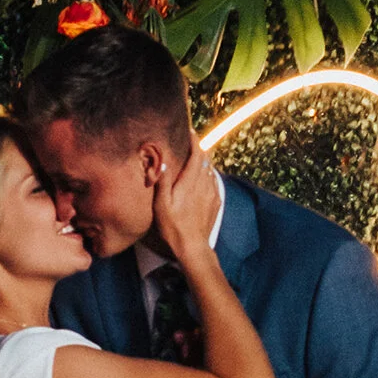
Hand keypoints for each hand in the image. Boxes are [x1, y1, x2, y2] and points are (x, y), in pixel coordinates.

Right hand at [149, 143, 221, 269]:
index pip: (197, 155)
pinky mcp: (216, 202)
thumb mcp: (162, 205)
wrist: (193, 246)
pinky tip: (203, 178)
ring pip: (210, 170)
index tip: (190, 131)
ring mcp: (212, 193)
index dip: (194, 141)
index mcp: (191, 182)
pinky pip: (213, 182)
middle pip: (205, 160)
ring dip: (203, 162)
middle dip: (198, 149)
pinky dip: (208, 175)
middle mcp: (204, 184)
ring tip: (195, 159)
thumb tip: (163, 161)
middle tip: (190, 143)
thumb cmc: (174, 227)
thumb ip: (163, 182)